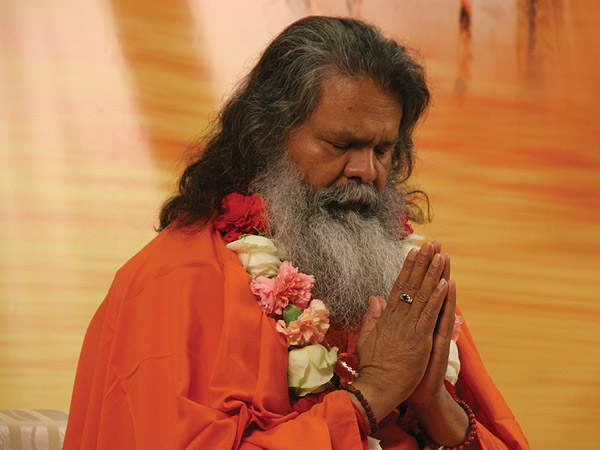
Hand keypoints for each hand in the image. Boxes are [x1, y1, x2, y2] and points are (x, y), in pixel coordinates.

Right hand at [352, 242, 448, 420]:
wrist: (378, 388)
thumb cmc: (373, 367)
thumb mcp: (368, 339)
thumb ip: (371, 318)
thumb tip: (374, 298)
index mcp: (387, 318)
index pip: (399, 287)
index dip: (407, 268)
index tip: (414, 252)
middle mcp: (398, 318)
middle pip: (412, 285)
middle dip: (422, 263)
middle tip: (431, 243)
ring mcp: (409, 328)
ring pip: (423, 296)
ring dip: (433, 274)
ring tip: (441, 255)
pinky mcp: (420, 340)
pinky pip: (430, 315)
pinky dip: (438, 298)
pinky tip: (445, 283)